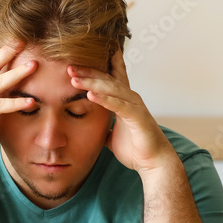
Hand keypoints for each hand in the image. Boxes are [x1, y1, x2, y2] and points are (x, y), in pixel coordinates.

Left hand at [68, 48, 176, 173]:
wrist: (153, 162)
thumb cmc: (136, 148)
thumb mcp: (113, 135)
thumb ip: (104, 127)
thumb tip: (92, 129)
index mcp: (124, 100)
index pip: (111, 78)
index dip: (96, 68)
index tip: (80, 59)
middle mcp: (130, 98)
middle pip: (107, 79)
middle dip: (87, 72)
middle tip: (69, 66)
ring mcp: (134, 106)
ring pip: (111, 89)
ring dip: (92, 83)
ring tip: (74, 78)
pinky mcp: (137, 116)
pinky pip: (118, 105)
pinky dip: (104, 99)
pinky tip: (90, 95)